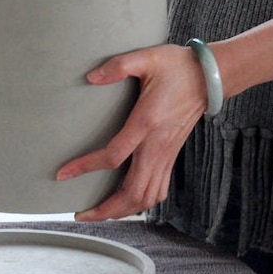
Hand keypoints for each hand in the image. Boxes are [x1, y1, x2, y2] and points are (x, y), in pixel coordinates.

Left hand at [56, 44, 208, 220]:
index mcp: (146, 122)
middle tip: (80, 215)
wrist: (209, 76)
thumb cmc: (176, 66)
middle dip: (106, 208)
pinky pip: (158, 190)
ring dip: (123, 211)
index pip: (114, 156)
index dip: (86, 167)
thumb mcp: (146, 58)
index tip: (63, 174)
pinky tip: (127, 204)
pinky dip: (141, 203)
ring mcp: (167, 153)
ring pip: (147, 197)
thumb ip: (117, 66)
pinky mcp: (172, 155)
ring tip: (99, 214)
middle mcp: (158, 145)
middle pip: (133, 191)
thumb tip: (91, 77)